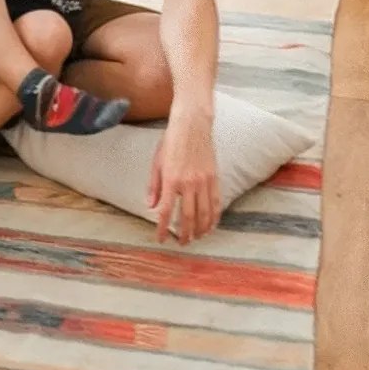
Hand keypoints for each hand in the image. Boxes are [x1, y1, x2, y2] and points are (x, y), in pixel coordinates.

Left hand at [149, 116, 218, 244]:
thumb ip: (154, 187)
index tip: (161, 239)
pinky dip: (214, 216)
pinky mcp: (215, 178)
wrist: (192, 126)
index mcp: (171, 180)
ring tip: (197, 238)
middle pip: (188, 216)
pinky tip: (211, 225)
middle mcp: (189, 183)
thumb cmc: (170, 143)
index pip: (166, 210)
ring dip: (201, 228)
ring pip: (205, 212)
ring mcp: (204, 181)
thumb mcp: (156, 163)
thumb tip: (151, 206)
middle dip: (185, 233)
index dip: (163, 227)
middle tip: (182, 243)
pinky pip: (216, 202)